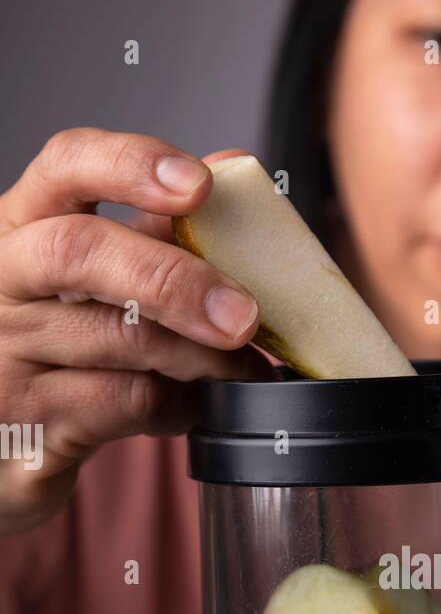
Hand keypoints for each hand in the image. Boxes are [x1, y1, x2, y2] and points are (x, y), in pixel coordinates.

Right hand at [0, 127, 266, 536]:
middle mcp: (0, 279)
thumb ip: (151, 230)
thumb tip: (227, 168)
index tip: (198, 185)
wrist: (3, 447)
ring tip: (241, 365)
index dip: (132, 166)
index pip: (64, 167)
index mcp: (20, 226)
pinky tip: (195, 403)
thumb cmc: (56, 353)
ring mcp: (4, 351)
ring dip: (200, 354)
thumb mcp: (88, 283)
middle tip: (242, 313)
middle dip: (175, 279)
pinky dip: (180, 403)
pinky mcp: (28, 419)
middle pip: (79, 251)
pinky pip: (126, 401)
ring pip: (118, 337)